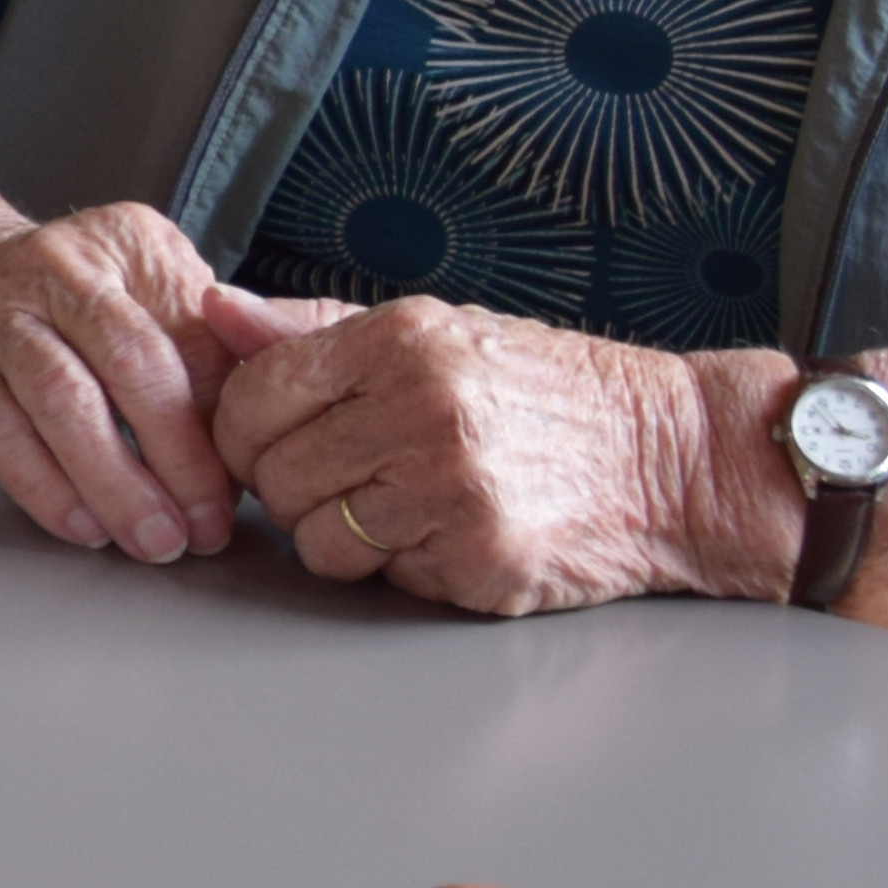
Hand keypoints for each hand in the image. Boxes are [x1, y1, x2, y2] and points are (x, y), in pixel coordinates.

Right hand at [0, 198, 252, 561]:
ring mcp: (0, 315)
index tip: (237, 486)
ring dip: (110, 481)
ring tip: (150, 539)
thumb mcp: (157, 286)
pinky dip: (43, 487)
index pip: (188, 336)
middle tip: (201, 528)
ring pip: (59, 400)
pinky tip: (84, 525)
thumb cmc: (87, 289)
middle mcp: (60, 269)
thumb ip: (205, 348)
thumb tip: (236, 452)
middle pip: (126, 362)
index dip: (216, 418)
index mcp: (127, 245)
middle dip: (171, 455)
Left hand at [204, 285, 763, 613]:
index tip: (280, 439)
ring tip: (407, 505)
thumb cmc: (547, 394)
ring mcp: (452, 486)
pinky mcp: (480, 556)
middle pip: (274, 474)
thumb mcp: (438, 334)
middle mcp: (423, 405)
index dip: (248, 430)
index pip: (253, 394)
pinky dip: (405, 567)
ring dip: (345, 536)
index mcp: (401, 338)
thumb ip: (313, 330)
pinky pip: (382, 578)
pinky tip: (452, 534)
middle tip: (355, 477)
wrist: (676, 458)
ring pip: (315, 539)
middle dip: (297, 488)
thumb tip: (212, 309)